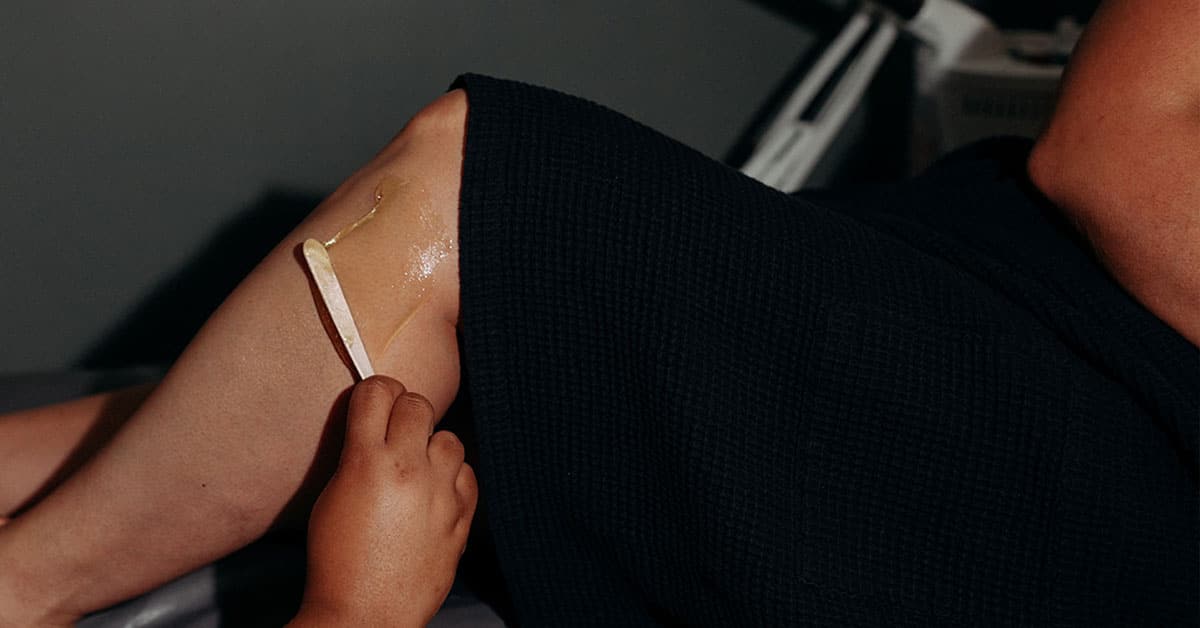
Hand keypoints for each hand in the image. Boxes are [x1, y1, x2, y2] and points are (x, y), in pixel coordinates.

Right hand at [290, 376, 476, 626]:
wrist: (365, 613)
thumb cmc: (337, 560)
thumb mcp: (332, 496)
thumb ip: (356, 453)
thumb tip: (375, 421)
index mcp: (368, 462)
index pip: (379, 392)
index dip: (376, 391)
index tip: (374, 400)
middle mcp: (410, 471)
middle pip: (418, 405)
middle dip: (404, 412)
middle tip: (394, 432)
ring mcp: (441, 495)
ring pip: (450, 439)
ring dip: (432, 446)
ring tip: (416, 468)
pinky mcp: (462, 519)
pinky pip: (468, 474)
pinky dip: (454, 478)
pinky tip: (436, 493)